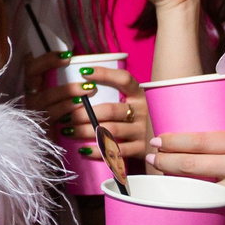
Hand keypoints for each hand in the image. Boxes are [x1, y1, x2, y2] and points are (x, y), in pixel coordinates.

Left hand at [23, 56, 147, 159]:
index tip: (83, 73)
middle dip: (84, 113)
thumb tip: (82, 76)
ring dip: (85, 131)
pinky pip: (115, 151)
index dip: (104, 74)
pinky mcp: (141, 149)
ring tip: (68, 131)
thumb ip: (112, 92)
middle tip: (66, 117)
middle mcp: (142, 110)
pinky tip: (83, 149)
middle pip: (110, 110)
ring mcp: (142, 130)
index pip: (124, 79)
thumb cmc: (133, 118)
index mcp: (138, 94)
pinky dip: (97, 151)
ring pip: (109, 131)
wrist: (159, 142)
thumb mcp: (129, 101)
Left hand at [147, 129, 224, 224]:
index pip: (201, 140)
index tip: (158, 141)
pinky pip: (216, 216)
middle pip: (192, 164)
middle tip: (150, 159)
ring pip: (198, 190)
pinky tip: (183, 213)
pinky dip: (199, 213)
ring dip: (175, 188)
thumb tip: (211, 145)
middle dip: (165, 161)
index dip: (175, 141)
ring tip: (160, 184)